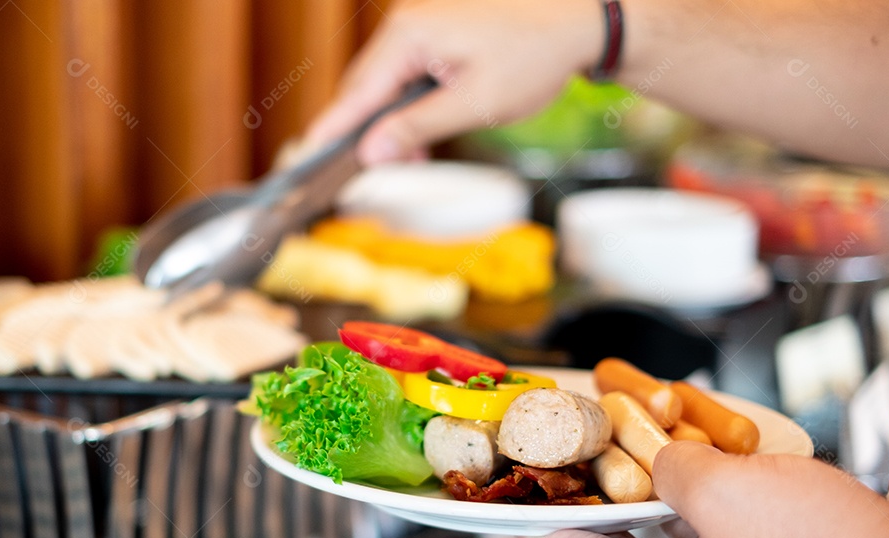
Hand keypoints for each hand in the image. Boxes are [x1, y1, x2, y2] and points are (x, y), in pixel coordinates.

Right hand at [304, 0, 600, 164]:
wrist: (580, 18)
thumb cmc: (534, 56)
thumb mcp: (474, 104)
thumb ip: (417, 128)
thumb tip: (371, 151)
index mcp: (409, 35)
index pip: (357, 92)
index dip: (332, 129)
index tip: (308, 156)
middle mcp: (406, 21)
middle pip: (365, 86)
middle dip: (370, 131)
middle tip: (383, 169)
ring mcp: (420, 20)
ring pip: (385, 80)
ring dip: (393, 119)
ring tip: (417, 154)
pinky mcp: (435, 26)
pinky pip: (406, 68)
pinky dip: (409, 101)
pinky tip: (426, 129)